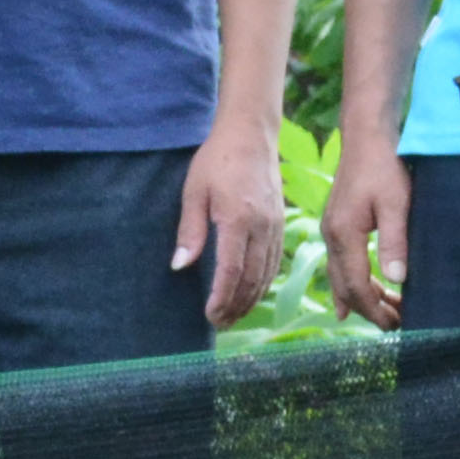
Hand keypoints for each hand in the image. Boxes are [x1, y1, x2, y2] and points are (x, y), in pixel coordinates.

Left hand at [175, 119, 287, 328]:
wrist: (251, 134)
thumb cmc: (217, 160)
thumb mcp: (194, 192)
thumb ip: (189, 231)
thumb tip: (179, 266)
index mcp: (238, 219)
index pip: (232, 270)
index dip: (221, 298)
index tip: (209, 315)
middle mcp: (262, 226)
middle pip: (252, 278)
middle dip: (236, 305)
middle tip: (220, 324)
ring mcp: (275, 225)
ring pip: (267, 273)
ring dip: (250, 299)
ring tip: (233, 316)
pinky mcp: (279, 222)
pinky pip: (274, 260)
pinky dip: (264, 282)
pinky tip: (252, 294)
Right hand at [320, 123, 409, 332]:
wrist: (365, 138)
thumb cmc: (384, 167)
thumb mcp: (397, 203)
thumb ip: (394, 241)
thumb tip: (396, 279)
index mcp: (344, 235)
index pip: (357, 285)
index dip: (375, 309)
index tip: (394, 324)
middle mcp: (332, 238)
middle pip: (346, 287)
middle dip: (369, 310)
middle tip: (394, 326)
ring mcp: (331, 232)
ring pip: (341, 278)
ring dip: (361, 299)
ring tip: (383, 315)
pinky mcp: (336, 226)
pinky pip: (341, 266)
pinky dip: (351, 285)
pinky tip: (356, 297)